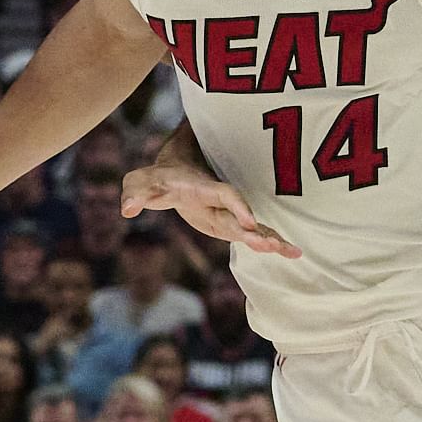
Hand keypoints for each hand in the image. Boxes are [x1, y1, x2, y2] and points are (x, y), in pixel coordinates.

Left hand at [121, 160, 298, 258]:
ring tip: (292, 252)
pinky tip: (294, 253)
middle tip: (274, 244)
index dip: (237, 205)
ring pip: (252, 227)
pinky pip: (253, 234)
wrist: (178, 168)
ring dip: (270, 239)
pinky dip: (272, 243)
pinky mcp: (232, 223)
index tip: (249, 221)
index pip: (223, 194)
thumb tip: (127, 209)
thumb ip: (134, 193)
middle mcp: (220, 200)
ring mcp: (228, 213)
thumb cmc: (157, 178)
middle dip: (257, 231)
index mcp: (202, 187)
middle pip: (242, 215)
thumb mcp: (140, 183)